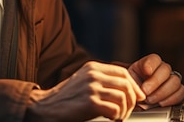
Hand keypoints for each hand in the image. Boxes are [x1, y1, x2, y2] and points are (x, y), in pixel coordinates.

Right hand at [25, 61, 145, 121]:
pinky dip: (117, 117)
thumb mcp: (84, 81)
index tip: (138, 97)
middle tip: (127, 111)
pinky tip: (111, 119)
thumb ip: (101, 80)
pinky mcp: (90, 102)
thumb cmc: (66, 98)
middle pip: (126, 84)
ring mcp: (92, 88)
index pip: (123, 72)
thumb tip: (127, 88)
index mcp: (93, 67)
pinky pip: (115, 109)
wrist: (45, 107)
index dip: (134, 85)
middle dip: (132, 100)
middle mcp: (93, 75)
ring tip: (118, 117)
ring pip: (123, 97)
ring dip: (125, 111)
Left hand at [128, 53, 183, 106]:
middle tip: (145, 92)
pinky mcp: (178, 91)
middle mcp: (163, 69)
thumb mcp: (129, 81)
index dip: (151, 64)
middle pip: (166, 69)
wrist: (137, 96)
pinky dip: (172, 99)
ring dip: (162, 92)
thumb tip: (139, 90)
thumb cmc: (133, 87)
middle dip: (155, 82)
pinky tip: (161, 103)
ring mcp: (172, 79)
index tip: (146, 72)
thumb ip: (133, 83)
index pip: (154, 58)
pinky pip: (181, 92)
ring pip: (175, 81)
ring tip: (150, 100)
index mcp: (150, 62)